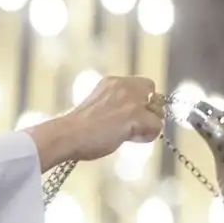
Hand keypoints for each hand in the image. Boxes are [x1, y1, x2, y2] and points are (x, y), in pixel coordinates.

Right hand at [26, 75, 165, 167]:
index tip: (126, 117)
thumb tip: (124, 119)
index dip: (139, 102)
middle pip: (153, 95)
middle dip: (148, 111)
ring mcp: (130, 100)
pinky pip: (156, 126)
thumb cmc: (74, 130)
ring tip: (128, 136)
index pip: (140, 86)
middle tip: (132, 127)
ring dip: (147, 124)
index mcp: (111, 82)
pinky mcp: (135, 115)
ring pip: (157, 111)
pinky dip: (146, 136)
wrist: (66, 135)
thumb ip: (111, 106)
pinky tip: (129, 140)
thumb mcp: (95, 107)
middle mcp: (123, 85)